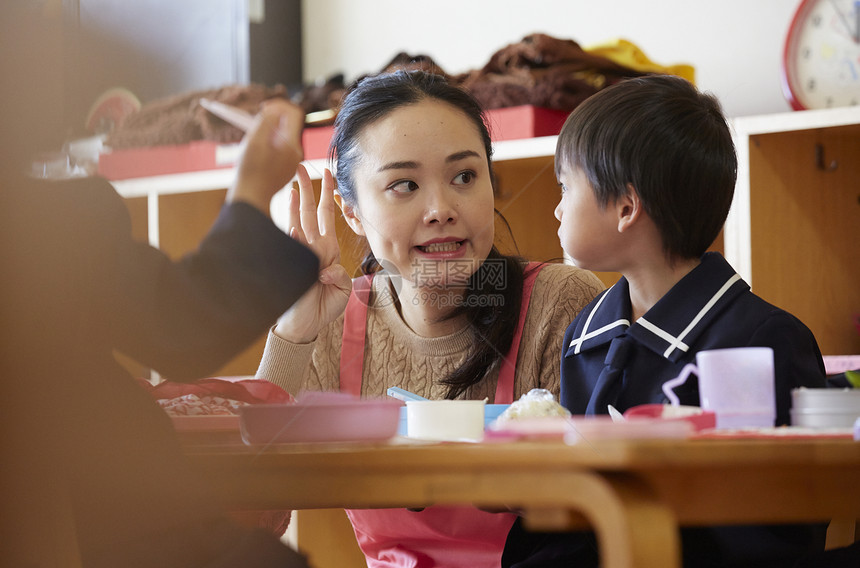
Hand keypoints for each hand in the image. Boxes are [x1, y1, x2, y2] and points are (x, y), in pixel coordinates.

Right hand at [227, 98, 304, 214]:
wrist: (250, 199)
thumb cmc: (250, 171)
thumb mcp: (255, 140)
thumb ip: (267, 120)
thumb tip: (276, 108)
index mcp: (292, 144)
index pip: (293, 114)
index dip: (279, 105)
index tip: (263, 108)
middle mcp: (296, 153)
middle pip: (286, 126)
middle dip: (270, 120)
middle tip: (253, 125)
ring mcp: (291, 163)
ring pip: (281, 138)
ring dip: (266, 133)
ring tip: (251, 143)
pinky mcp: (284, 170)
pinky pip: (278, 151)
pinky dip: (266, 146)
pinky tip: (253, 154)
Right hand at [274, 164, 351, 342]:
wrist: (305, 326)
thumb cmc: (324, 307)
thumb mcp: (343, 289)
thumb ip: (339, 275)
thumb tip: (327, 269)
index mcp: (328, 250)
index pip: (328, 217)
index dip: (329, 196)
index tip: (329, 175)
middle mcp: (314, 247)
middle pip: (311, 211)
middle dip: (309, 188)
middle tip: (302, 166)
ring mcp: (301, 254)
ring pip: (298, 221)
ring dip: (296, 201)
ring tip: (293, 180)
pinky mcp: (292, 264)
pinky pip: (293, 246)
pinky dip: (293, 235)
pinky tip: (291, 218)